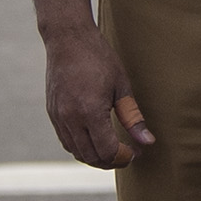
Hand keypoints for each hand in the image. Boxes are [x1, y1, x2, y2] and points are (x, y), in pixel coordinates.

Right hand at [44, 21, 152, 168]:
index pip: (107, 151)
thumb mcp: (122, 86)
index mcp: (90, 111)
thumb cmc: (98, 58)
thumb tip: (148, 142)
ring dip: (96, 157)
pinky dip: (81, 148)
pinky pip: (66, 141)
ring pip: (77, 152)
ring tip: (113, 150)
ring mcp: (58, 117)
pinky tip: (95, 140)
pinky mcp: (52, 113)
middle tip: (127, 154)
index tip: (136, 151)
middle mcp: (70, 118)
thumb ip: (133, 118)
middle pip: (91, 157)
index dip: (124, 157)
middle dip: (112, 161)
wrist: (68, 39)